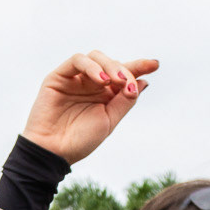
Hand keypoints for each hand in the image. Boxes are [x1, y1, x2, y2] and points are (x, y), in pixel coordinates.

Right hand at [21, 50, 158, 165]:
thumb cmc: (80, 140)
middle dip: (124, 69)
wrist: (54, 151)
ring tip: (115, 82)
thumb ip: (125, 101)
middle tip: (127, 83)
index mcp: (105, 94)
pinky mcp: (59, 76)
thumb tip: (143, 82)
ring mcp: (75, 79)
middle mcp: (91, 84)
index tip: (155, 65)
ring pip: (96, 57)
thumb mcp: (109, 121)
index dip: (139, 67)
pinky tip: (101, 81)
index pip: (124, 74)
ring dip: (110, 66)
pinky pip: (77, 61)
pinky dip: (92, 66)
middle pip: (112, 63)